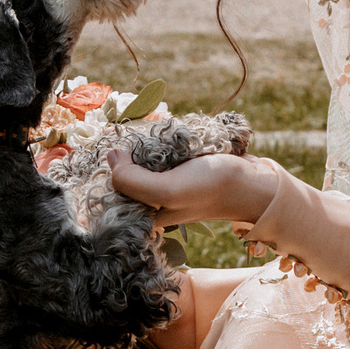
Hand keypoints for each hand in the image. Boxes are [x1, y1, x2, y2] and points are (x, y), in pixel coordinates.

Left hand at [106, 149, 279, 227]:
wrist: (251, 181)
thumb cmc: (211, 189)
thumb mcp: (166, 190)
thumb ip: (132, 180)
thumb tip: (111, 156)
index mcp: (142, 215)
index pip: (106, 196)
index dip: (98, 175)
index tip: (98, 153)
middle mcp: (149, 201)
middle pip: (118, 175)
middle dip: (118, 156)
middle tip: (122, 138)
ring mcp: (162, 183)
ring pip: (135, 160)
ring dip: (136, 144)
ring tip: (141, 134)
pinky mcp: (175, 167)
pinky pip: (154, 151)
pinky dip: (154, 140)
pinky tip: (158, 133)